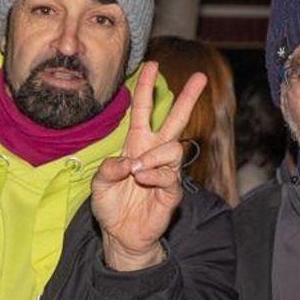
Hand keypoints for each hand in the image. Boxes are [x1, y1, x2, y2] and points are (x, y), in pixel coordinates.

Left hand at [91, 61, 207, 270]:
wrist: (121, 235)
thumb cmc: (111, 206)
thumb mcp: (99, 185)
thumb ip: (108, 170)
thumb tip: (127, 162)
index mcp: (136, 145)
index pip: (144, 110)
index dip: (147, 88)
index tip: (152, 64)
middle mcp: (153, 154)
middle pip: (175, 120)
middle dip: (187, 98)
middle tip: (200, 77)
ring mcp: (165, 171)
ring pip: (173, 148)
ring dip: (154, 156)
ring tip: (137, 171)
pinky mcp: (172, 191)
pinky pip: (170, 175)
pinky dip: (155, 176)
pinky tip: (143, 180)